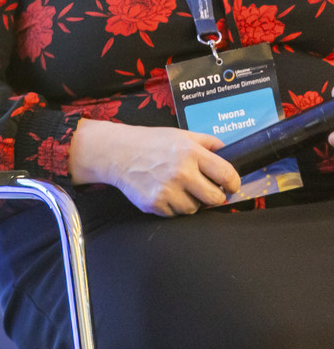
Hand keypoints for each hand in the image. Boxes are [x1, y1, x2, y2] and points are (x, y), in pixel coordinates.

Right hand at [69, 119, 241, 215]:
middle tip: (204, 189)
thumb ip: (207, 142)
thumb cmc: (150, 142)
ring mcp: (167, 190)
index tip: (230, 186)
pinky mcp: (154, 203)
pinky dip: (172, 206)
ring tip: (178, 189)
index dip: (233, 183)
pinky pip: (175, 213)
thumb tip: (229, 151)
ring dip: (191, 202)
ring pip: (194, 209)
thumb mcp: (180, 134)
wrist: (116, 152)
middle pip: (215, 198)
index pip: (227, 175)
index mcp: (191, 153)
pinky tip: (164, 192)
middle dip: (213, 195)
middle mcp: (181, 172)